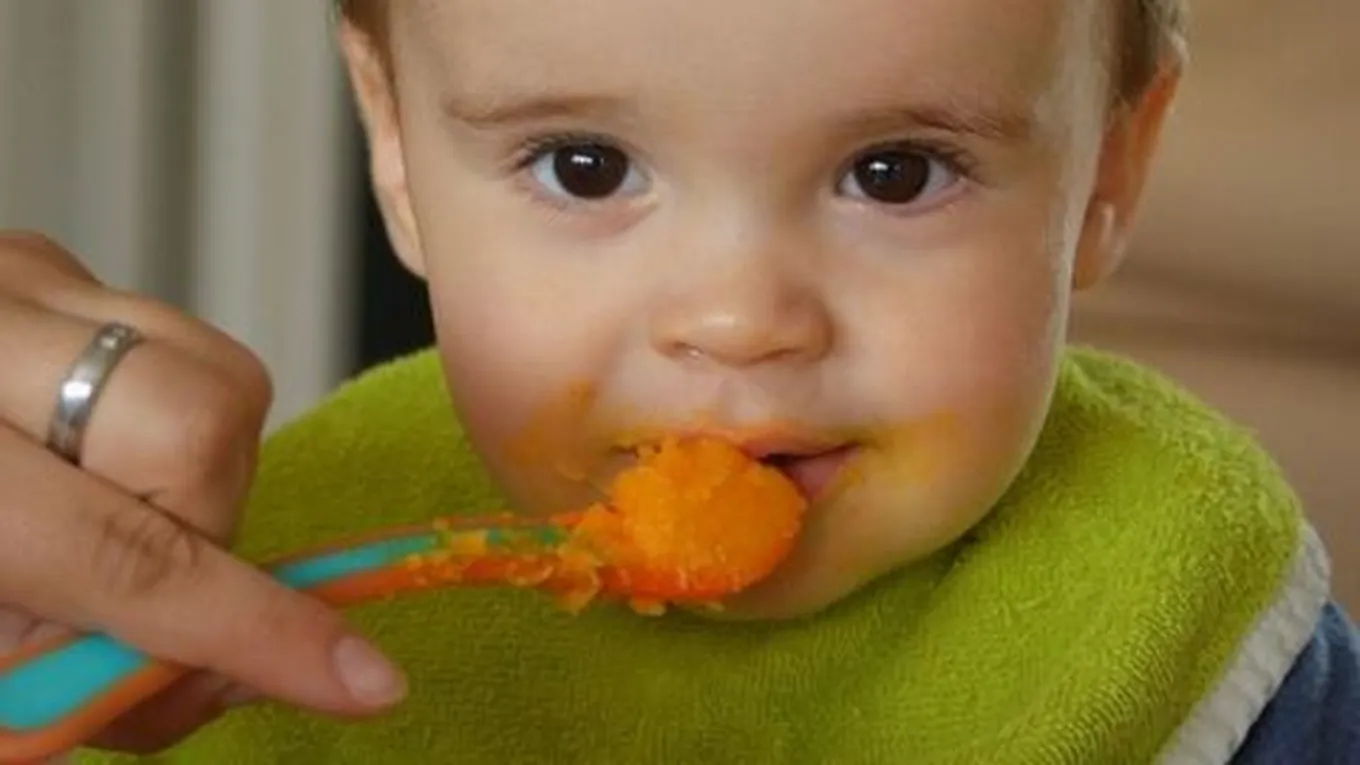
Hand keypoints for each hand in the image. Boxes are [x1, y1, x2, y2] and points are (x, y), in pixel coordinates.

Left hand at [0, 232, 405, 755]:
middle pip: (199, 425)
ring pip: (212, 377)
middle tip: (129, 614)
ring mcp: (17, 273)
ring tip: (94, 529)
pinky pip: (171, 351)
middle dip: (201, 538)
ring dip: (189, 486)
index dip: (250, 631)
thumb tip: (181, 681)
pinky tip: (72, 466)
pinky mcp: (41, 259)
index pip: (125, 553)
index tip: (362, 681)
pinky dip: (151, 438)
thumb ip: (22, 673)